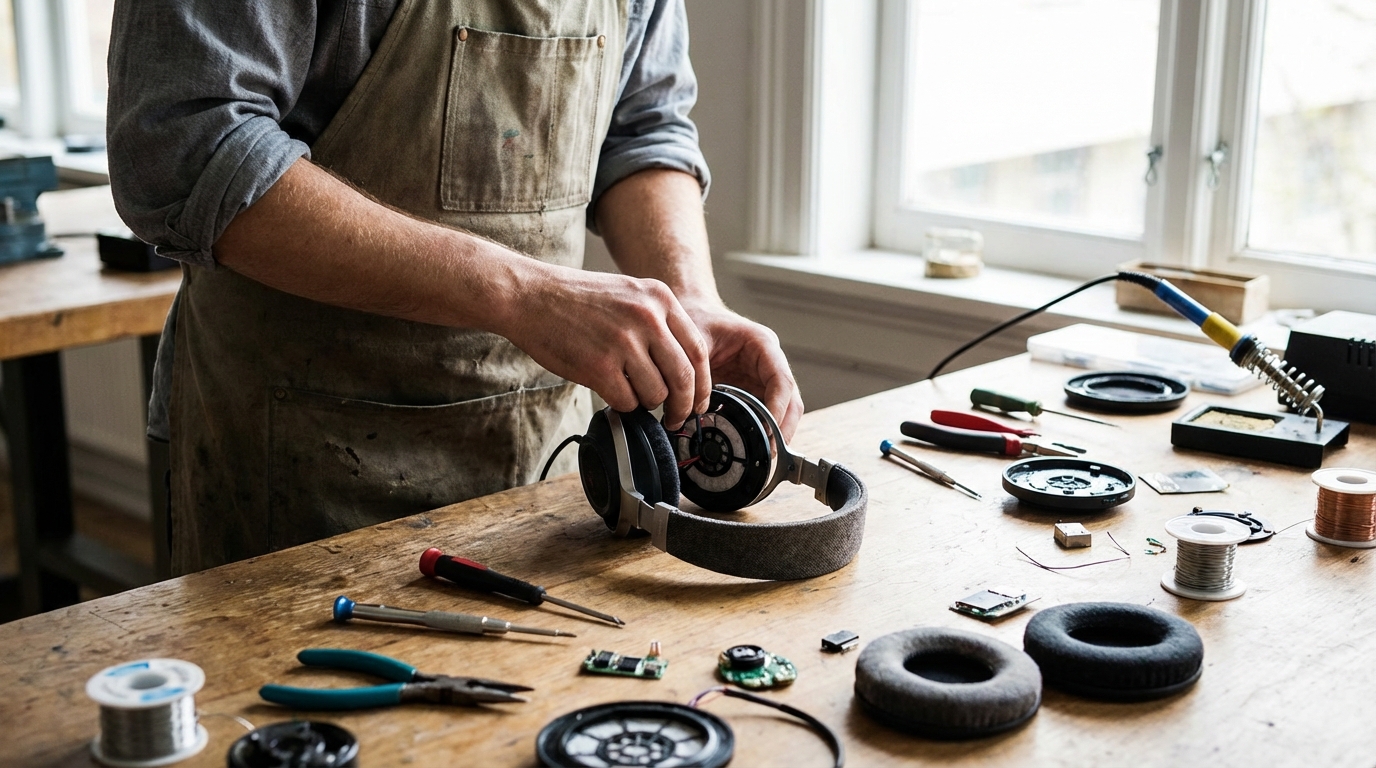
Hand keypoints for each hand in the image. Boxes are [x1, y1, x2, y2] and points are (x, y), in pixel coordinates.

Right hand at [497, 266, 711, 425]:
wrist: (530, 296)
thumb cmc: (576, 300)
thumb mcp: (629, 294)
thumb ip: (658, 322)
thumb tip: (683, 369)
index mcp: (660, 298)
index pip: (698, 350)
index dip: (703, 383)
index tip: (698, 401)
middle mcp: (647, 317)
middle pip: (685, 377)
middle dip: (684, 406)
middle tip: (676, 419)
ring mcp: (624, 342)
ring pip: (657, 394)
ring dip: (647, 404)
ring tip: (631, 395)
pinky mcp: (600, 366)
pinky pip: (628, 402)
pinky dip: (623, 406)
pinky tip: (612, 394)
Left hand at [681, 299, 803, 440]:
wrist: (689, 312)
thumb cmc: (694, 320)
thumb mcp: (693, 343)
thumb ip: (695, 374)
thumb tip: (690, 411)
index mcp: (762, 345)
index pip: (782, 382)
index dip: (777, 410)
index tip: (767, 432)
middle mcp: (769, 363)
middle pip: (790, 401)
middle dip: (782, 429)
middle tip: (768, 454)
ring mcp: (763, 378)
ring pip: (782, 411)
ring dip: (775, 434)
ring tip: (761, 457)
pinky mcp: (753, 391)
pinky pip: (764, 414)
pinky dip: (760, 432)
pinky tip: (750, 448)